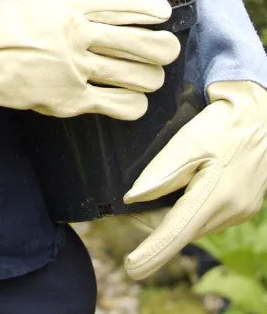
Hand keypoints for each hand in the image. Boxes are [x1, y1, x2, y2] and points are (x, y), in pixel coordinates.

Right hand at [0, 0, 179, 118]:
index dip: (151, 8)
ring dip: (152, 77)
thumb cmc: (2, 24)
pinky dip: (135, 104)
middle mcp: (77, 35)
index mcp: (68, 5)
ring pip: (138, 76)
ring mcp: (75, 69)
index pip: (122, 4)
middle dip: (165, 47)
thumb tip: (111, 6)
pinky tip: (133, 101)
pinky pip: (120, 105)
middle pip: (142, 42)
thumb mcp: (36, 0)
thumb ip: (73, 3)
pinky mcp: (70, 100)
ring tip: (149, 77)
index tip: (164, 11)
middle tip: (168, 49)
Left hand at [123, 80, 266, 279]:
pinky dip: (190, 209)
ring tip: (149, 198)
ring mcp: (240, 211)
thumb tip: (132, 198)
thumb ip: (162, 172)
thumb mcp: (190, 141)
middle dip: (155, 225)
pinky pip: (208, 216)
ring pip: (195, 224)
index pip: (176, 233)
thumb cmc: (225, 124)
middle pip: (183, 229)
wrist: (262, 114)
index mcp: (216, 197)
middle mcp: (230, 211)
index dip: (152, 253)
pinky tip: (180, 191)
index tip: (131, 268)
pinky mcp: (243, 205)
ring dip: (172, 217)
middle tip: (129, 209)